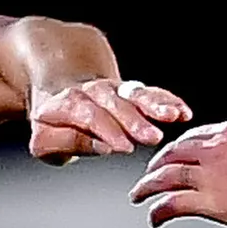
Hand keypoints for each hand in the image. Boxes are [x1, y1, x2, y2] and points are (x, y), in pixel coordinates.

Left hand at [27, 76, 190, 161]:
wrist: (57, 81)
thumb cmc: (52, 121)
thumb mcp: (44, 139)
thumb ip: (67, 142)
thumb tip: (101, 146)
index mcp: (66, 103)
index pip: (87, 115)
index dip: (106, 130)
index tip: (123, 146)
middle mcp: (92, 92)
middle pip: (114, 104)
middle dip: (135, 120)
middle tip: (153, 137)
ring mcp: (113, 89)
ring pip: (135, 94)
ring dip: (155, 105)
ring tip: (173, 116)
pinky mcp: (130, 91)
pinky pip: (149, 93)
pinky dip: (166, 101)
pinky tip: (182, 111)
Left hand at [132, 120, 226, 227]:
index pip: (190, 137)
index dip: (174, 150)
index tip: (168, 159)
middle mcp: (216, 149)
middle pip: (171, 154)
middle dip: (155, 166)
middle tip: (147, 177)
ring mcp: (212, 176)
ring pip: (165, 177)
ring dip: (146, 187)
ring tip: (138, 195)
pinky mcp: (212, 203)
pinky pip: (173, 203)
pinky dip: (158, 210)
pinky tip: (155, 217)